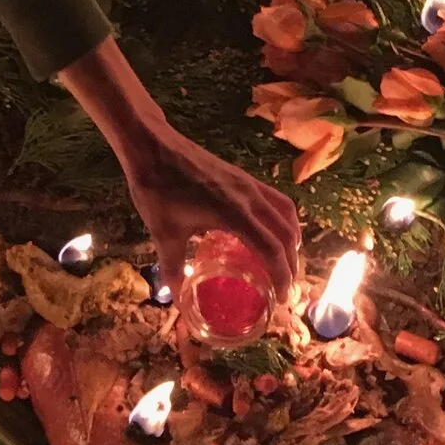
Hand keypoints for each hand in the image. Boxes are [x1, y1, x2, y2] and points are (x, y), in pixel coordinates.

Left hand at [56, 39, 301, 289]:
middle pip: (287, 234)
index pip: (272, 250)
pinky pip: (277, 201)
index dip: (282, 276)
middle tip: (286, 287)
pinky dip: (283, 221)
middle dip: (292, 263)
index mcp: (234, 214)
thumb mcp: (163, 232)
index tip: (282, 298)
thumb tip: (174, 295)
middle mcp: (250, 198)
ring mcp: (250, 185)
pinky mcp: (244, 177)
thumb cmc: (158, 189)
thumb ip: (172, 266)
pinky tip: (270, 231)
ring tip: (285, 261)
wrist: (153, 146)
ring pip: (287, 215)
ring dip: (292, 240)